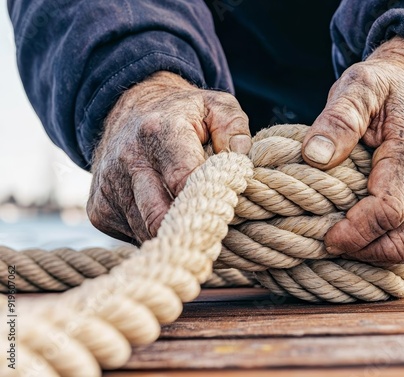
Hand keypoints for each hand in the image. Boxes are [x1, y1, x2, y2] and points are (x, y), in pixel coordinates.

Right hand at [87, 72, 250, 243]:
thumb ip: (234, 128)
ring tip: (192, 220)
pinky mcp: (99, 210)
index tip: (229, 211)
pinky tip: (164, 213)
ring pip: (148, 232)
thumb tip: (241, 161)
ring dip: (173, 233)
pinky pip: (133, 237)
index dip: (209, 202)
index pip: (184, 181)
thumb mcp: (215, 106)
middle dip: (191, 229)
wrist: (127, 111)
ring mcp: (108, 188)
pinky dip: (154, 234)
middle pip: (161, 217)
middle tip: (214, 230)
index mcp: (159, 132)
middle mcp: (127, 160)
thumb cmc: (181, 114)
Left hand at [302, 37, 403, 264]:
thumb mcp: (358, 87)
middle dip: (363, 249)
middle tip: (330, 242)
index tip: (327, 236)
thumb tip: (315, 155)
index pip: (389, 209)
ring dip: (377, 255)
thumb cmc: (384, 90)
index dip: (355, 230)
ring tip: (345, 242)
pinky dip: (393, 252)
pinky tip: (366, 241)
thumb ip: (339, 118)